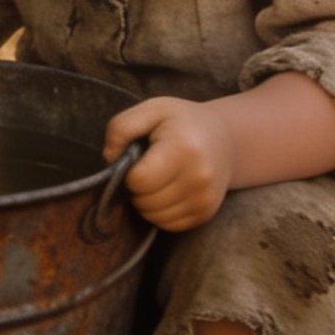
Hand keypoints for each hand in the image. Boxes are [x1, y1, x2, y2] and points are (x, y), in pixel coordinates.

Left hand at [104, 95, 235, 230]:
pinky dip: (160, 212)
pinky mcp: (206, 214)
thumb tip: (109, 160)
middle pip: (145, 202)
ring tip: (157, 179)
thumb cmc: (181, 122)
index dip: (129, 172)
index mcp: (183, 149)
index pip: (139, 180)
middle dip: (136, 189)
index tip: (138, 159)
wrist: (226, 139)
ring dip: (146, 203)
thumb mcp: (151, 109)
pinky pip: (168, 225)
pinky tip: (167, 191)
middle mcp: (199, 178)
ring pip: (155, 218)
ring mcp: (205, 199)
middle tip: (147, 169)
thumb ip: (121, 128)